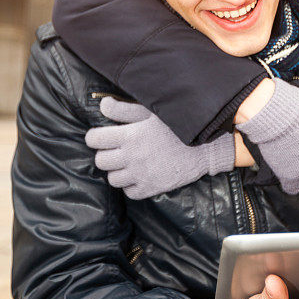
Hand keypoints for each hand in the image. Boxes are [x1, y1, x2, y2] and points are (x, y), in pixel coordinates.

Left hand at [85, 97, 234, 198]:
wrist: (204, 147)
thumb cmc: (177, 126)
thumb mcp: (151, 112)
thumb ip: (124, 110)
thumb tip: (102, 106)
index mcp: (130, 135)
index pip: (94, 140)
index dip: (94, 137)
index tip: (100, 136)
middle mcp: (132, 157)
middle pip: (100, 161)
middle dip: (105, 154)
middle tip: (116, 149)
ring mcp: (141, 175)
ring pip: (112, 179)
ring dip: (117, 170)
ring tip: (128, 163)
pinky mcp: (151, 188)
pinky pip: (129, 192)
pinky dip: (130, 185)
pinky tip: (139, 174)